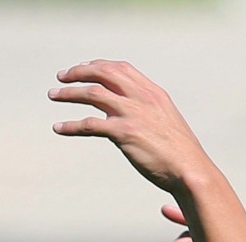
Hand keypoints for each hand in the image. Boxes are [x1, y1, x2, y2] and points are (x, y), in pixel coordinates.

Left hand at [49, 60, 211, 192]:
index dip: (98, 65)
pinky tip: (59, 128)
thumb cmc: (181, 154)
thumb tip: (120, 115)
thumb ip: (146, 113)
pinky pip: (89, 125)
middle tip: (62, 77)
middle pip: (103, 73)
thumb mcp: (167, 123)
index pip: (121, 68)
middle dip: (79, 71)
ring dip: (68, 93)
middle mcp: (142, 98)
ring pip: (91, 93)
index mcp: (154, 93)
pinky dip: (70, 126)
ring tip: (53, 95)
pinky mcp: (124, 133)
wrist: (191, 171)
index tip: (83, 69)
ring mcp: (133, 114)